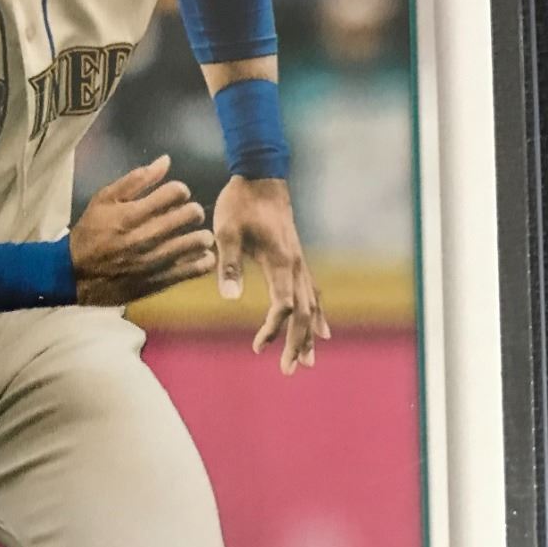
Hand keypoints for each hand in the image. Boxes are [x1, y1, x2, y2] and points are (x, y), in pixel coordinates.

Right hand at [70, 156, 216, 305]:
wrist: (76, 275)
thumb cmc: (91, 232)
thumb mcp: (103, 200)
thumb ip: (135, 180)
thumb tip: (166, 161)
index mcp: (131, 214)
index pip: (174, 193)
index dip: (180, 190)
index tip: (176, 196)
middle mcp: (145, 236)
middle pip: (189, 215)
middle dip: (193, 211)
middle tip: (189, 215)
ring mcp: (154, 261)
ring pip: (196, 242)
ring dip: (201, 236)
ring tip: (196, 235)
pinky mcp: (159, 281)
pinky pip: (193, 270)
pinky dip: (203, 260)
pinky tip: (199, 255)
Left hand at [213, 176, 329, 373]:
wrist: (261, 176)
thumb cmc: (240, 203)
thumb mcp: (226, 230)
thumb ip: (229, 263)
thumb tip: (229, 298)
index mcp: (280, 261)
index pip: (283, 305)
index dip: (273, 329)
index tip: (258, 347)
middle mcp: (296, 265)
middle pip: (304, 312)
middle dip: (296, 343)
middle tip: (288, 371)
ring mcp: (300, 262)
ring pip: (311, 305)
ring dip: (308, 335)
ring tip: (306, 362)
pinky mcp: (297, 259)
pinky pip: (312, 293)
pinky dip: (317, 315)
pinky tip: (321, 331)